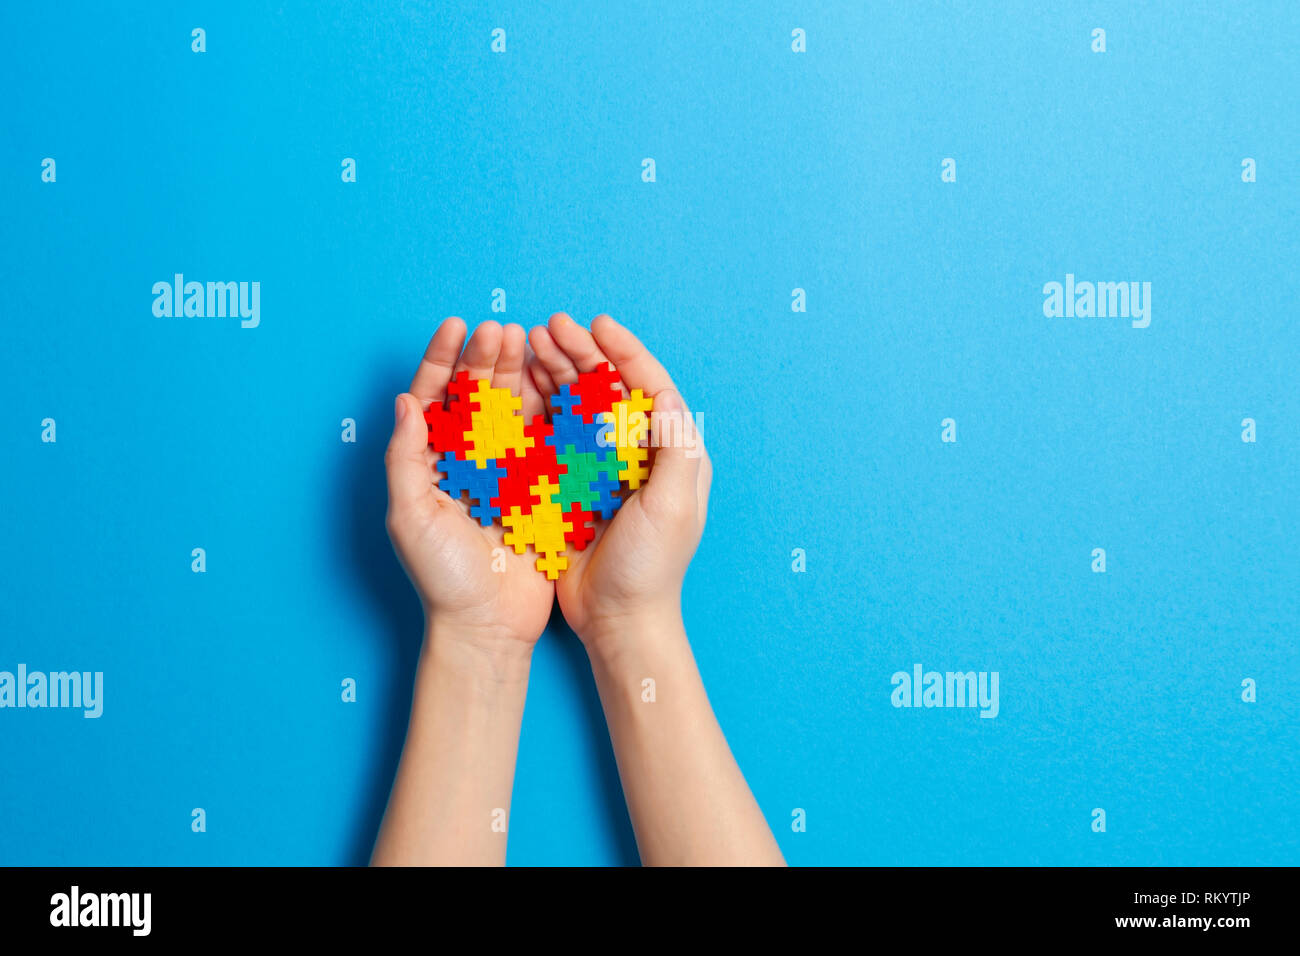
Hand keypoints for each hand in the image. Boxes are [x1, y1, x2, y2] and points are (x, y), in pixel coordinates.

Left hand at [384, 318, 555, 652]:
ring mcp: (505, 471)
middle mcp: (468, 460)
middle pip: (476, 395)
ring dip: (517, 372)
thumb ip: (406, 460)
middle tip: (500, 328)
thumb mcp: (411, 518)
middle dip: (486, 357)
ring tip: (527, 338)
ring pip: (511, 408)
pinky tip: (555, 377)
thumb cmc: (442, 579)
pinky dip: (549, 405)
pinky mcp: (540, 486)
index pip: (435, 398)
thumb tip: (406, 402)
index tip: (456, 327)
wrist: (490, 626)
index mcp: (432, 462)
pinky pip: (545, 437)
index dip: (443, 359)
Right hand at [526, 313, 711, 650]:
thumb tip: (664, 395)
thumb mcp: (670, 508)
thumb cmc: (651, 568)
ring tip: (529, 342)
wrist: (618, 620)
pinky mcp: (572, 484)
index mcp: (672, 453)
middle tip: (551, 324)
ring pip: (579, 403)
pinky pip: (555, 433)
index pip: (650, 387)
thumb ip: (674, 450)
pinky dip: (539, 405)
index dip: (625, 352)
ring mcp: (604, 467)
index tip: (598, 325)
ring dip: (557, 371)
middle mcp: (639, 453)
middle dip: (582, 352)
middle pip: (610, 388)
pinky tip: (519, 384)